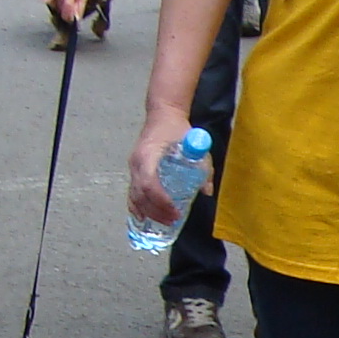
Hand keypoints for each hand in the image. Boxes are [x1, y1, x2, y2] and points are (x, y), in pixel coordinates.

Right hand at [127, 108, 194, 224]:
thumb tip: (207, 191)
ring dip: (149, 211)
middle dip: (156, 210)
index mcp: (148, 154)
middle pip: (140, 193)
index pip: (148, 182)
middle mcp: (136, 162)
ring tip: (166, 221)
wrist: (162, 116)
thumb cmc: (177, 129)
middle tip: (173, 220)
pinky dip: (136, 207)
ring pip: (134, 195)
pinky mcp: (134, 171)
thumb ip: (203, 166)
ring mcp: (133, 167)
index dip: (160, 200)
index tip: (175, 210)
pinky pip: (131, 192)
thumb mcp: (194, 144)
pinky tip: (143, 218)